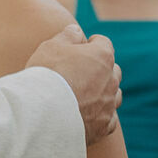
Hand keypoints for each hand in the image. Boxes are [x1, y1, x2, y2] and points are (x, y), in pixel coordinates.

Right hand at [27, 23, 121, 145]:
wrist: (43, 114)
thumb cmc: (46, 75)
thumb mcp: (51, 46)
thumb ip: (67, 35)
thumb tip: (76, 31)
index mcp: (102, 56)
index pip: (103, 43)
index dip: (91, 44)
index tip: (80, 48)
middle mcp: (111, 80)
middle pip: (113, 69)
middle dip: (101, 68)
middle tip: (81, 72)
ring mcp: (109, 104)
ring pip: (115, 95)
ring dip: (104, 92)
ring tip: (86, 95)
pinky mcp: (104, 126)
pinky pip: (109, 119)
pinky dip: (102, 116)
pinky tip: (89, 115)